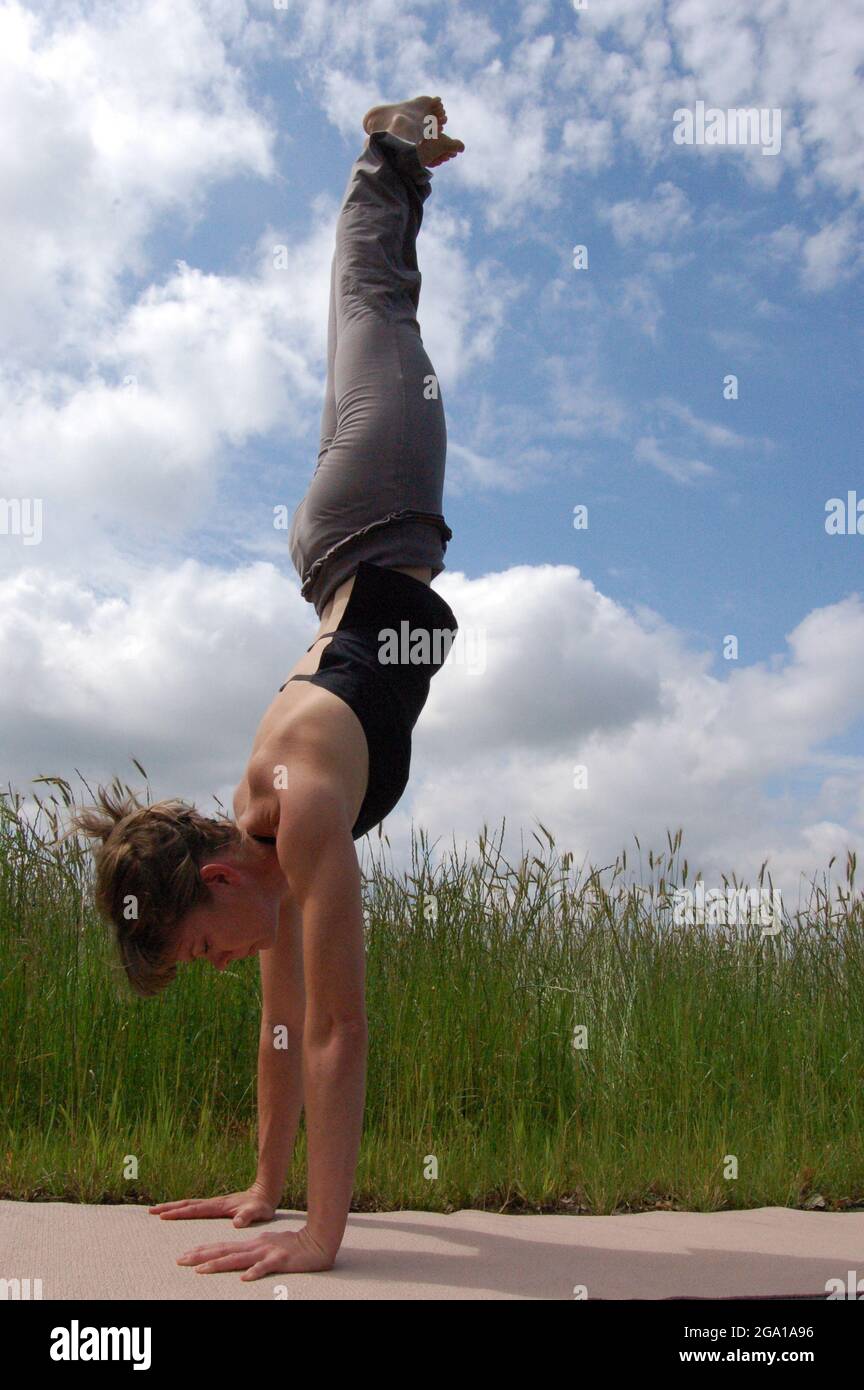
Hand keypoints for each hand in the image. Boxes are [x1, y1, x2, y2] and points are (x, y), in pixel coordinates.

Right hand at [148, 1184, 276, 1228]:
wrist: (265, 1194)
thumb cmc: (261, 1206)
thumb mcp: (257, 1212)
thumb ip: (247, 1216)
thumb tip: (237, 1222)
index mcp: (219, 1206)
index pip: (194, 1209)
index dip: (179, 1213)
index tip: (162, 1215)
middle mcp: (213, 1203)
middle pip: (186, 1204)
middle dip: (169, 1207)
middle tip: (150, 1210)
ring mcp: (214, 1203)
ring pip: (189, 1204)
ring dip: (173, 1207)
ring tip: (157, 1210)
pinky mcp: (216, 1206)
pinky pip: (195, 1207)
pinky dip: (183, 1208)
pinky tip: (178, 1212)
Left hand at [177, 1226, 334, 1278]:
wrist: (318, 1240)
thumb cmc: (293, 1246)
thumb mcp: (269, 1246)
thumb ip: (252, 1253)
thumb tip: (237, 1261)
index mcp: (252, 1244)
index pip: (222, 1247)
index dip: (203, 1251)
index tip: (184, 1255)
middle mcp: (256, 1246)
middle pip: (224, 1251)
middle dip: (201, 1256)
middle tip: (181, 1260)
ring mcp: (267, 1252)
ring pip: (239, 1259)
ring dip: (219, 1264)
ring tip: (201, 1270)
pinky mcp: (281, 1259)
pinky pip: (266, 1267)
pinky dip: (255, 1272)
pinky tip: (245, 1278)